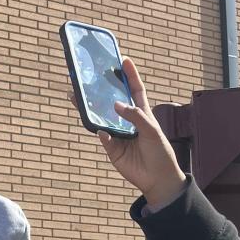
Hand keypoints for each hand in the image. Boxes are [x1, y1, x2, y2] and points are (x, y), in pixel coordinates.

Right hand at [86, 57, 186, 208]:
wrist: (157, 179)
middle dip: (102, 89)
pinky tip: (101, 130)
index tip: (124, 60)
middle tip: (91, 76)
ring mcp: (118, 134)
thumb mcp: (152, 131)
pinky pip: (102, 137)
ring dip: (91, 108)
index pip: (135, 90)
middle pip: (112, 101)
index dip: (130, 76)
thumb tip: (115, 105)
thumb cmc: (160, 152)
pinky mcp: (111, 148)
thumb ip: (136, 116)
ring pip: (101, 118)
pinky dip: (100, 132)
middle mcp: (128, 121)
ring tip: (78, 95)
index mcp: (142, 114)